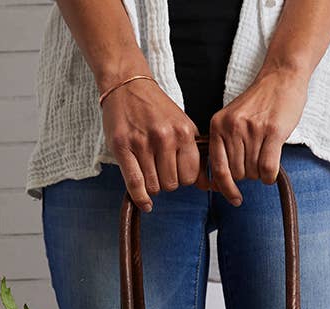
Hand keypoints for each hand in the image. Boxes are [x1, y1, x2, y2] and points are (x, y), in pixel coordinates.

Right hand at [101, 77, 201, 211]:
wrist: (127, 85)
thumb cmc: (156, 109)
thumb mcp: (182, 125)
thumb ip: (194, 153)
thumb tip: (207, 186)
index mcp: (183, 132)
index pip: (190, 176)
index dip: (183, 179)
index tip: (175, 172)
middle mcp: (165, 138)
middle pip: (172, 184)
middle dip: (166, 182)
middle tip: (159, 170)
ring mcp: (142, 143)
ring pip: (154, 186)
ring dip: (152, 186)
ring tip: (148, 172)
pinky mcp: (121, 147)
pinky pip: (135, 183)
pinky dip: (140, 198)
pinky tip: (145, 203)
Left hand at [206, 69, 308, 204]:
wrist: (280, 77)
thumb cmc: (259, 102)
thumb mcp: (232, 119)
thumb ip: (225, 144)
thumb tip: (221, 182)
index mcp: (218, 125)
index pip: (217, 168)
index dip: (224, 188)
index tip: (234, 198)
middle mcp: (232, 127)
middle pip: (237, 173)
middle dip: (248, 175)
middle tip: (256, 162)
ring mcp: (252, 129)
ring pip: (253, 172)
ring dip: (261, 174)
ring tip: (266, 156)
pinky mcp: (273, 131)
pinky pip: (268, 168)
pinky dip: (270, 176)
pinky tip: (272, 171)